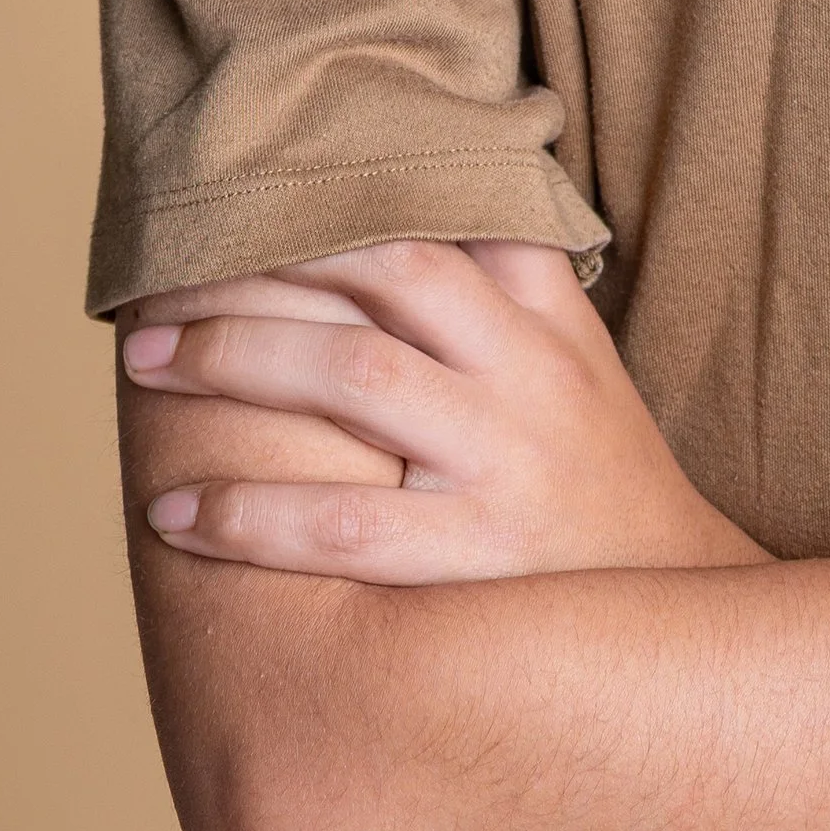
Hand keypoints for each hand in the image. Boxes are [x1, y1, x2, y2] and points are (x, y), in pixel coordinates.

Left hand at [123, 237, 769, 584]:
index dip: (330, 205)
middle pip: (386, 272)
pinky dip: (249, 514)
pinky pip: (345, 524)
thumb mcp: (579, 367)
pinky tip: (177, 512)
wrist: (682, 624)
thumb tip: (398, 221)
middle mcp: (530, 372)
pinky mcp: (478, 558)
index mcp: (547, 321)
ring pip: (355, 374)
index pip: (437, 223)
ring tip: (147, 369)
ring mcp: (506, 461)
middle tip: (157, 296)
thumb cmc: (596, 487)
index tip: (237, 212)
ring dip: (235, 361)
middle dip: (261, 272)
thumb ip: (506, 289)